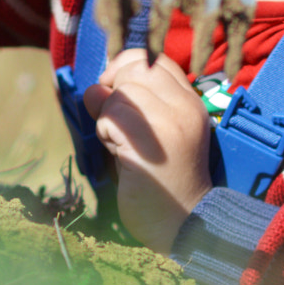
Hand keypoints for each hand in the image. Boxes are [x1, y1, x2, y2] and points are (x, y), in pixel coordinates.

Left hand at [83, 47, 212, 252]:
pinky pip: (112, 116)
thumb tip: (94, 88)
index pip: (155, 60)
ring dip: (108, 116)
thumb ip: (127, 107)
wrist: (183, 224)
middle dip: (114, 89)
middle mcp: (185, 108)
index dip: (126, 66)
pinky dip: (105, 132)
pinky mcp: (150, 146)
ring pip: (121, 93)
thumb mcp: (150, 135)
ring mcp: (170, 125)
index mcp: (190, 103)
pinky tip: (119, 153)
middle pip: (136, 69)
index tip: (113, 89)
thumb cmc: (162, 182)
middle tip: (116, 122)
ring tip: (119, 143)